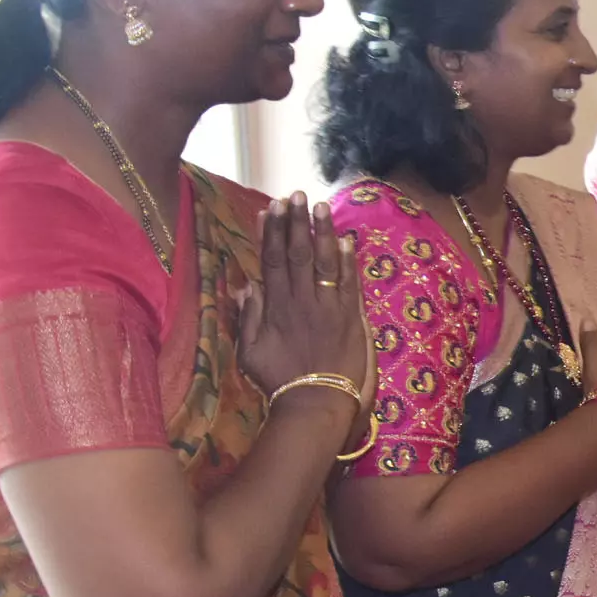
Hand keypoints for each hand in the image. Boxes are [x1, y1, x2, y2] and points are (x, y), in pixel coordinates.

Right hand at [241, 195, 367, 396]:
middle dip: (296, 222)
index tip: (271, 207)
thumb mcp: (250, 351)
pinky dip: (348, 261)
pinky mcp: (351, 317)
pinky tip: (347, 240)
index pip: (272, 260)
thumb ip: (247, 316)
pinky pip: (349, 283)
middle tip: (297, 195)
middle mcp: (302, 300)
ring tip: (321, 206)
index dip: (272, 232)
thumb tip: (244, 284)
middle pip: (298, 253)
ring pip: (325, 262)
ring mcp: (329, 307)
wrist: (316, 402)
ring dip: (323, 232)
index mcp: (275, 306)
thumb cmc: (279, 380)